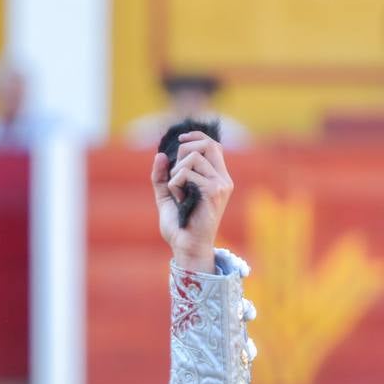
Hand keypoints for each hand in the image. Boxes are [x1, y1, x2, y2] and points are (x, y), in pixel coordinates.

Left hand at [151, 130, 232, 272]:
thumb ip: (162, 175)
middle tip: (174, 176)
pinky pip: (187, 173)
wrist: (186, 247)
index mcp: (217, 178)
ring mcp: (220, 185)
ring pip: (193, 158)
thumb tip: (160, 155)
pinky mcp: (213, 192)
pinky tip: (179, 199)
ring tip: (177, 193)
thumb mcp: (167, 195)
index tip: (180, 139)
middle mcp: (222, 179)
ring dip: (175, 173)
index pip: (213, 145)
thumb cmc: (179, 225)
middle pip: (206, 144)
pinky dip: (175, 184)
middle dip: (183, 152)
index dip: (196, 136)